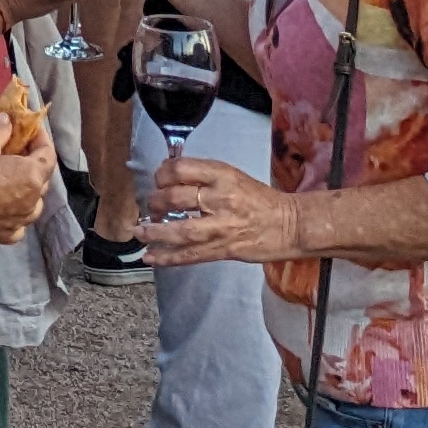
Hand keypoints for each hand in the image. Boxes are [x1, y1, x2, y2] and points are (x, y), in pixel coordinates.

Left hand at [138, 156, 304, 269]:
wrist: (289, 225)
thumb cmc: (260, 200)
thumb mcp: (233, 177)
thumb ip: (204, 178)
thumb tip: (171, 180)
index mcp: (223, 175)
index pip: (182, 168)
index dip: (162, 173)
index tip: (158, 180)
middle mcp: (221, 199)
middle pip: (176, 198)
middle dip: (155, 203)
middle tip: (150, 206)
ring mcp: (222, 226)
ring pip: (180, 231)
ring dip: (154, 233)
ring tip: (138, 232)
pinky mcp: (224, 250)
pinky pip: (190, 255)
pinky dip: (167, 258)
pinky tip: (150, 258)